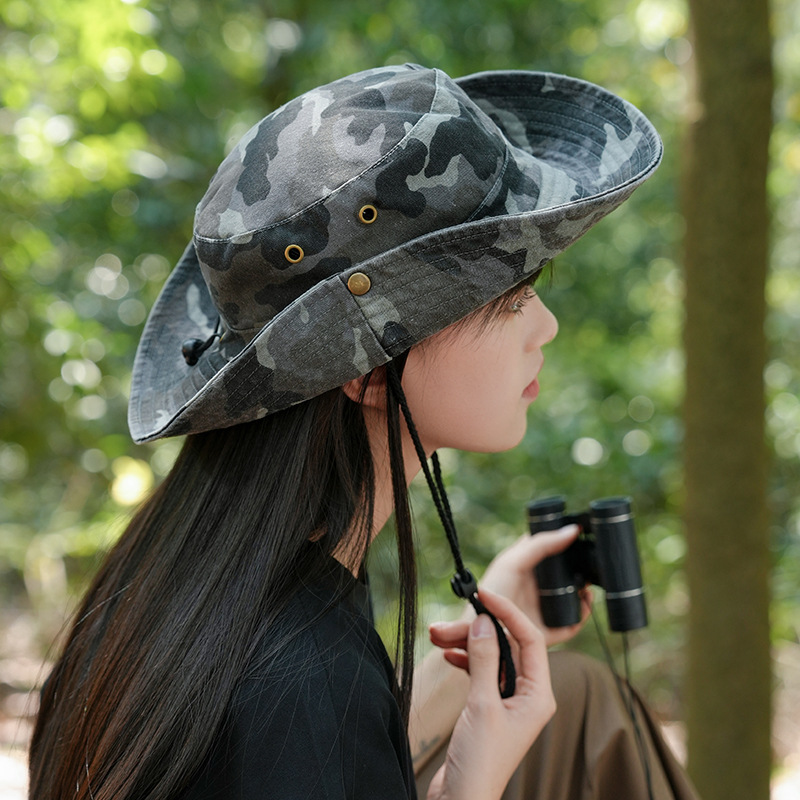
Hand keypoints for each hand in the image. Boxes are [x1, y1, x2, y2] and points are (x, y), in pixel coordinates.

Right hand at [426, 589, 554, 799]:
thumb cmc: (479, 762)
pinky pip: (480, 671)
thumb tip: (486, 622)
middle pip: (506, 646)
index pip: (531, 640)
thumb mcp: (481, 704)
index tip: (484, 596)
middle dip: (476, 631)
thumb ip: (484, 659)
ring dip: (465, 643)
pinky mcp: (489, 708)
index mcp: (539, 695)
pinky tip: (447, 656)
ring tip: (436, 637)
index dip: (508, 613)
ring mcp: (508, 701)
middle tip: (444, 625)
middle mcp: (528, 695)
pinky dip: (464, 660)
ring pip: (490, 656)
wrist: (461, 799)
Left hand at [476, 527, 591, 646]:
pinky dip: (585, 609)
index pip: (553, 546)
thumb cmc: (491, 592)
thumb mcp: (513, 562)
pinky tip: (585, 599)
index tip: (583, 532)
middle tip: (590, 559)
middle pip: (569, 570)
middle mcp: (540, 584)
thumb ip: (540, 544)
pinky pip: (576, 619)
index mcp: (529, 563)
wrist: (485, 630)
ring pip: (576, 593)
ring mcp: (548, 605)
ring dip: (586, 587)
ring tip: (588, 580)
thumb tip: (572, 530)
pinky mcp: (554, 627)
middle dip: (582, 565)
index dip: (568, 540)